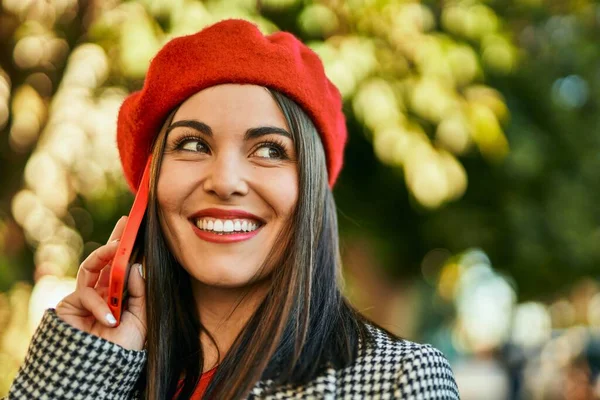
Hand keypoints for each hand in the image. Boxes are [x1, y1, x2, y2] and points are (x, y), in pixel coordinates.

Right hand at [55, 216, 146, 350]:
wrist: (102, 369)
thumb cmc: (123, 347)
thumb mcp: (142, 317)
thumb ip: (140, 291)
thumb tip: (136, 264)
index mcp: (120, 296)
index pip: (124, 268)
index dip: (129, 250)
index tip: (139, 231)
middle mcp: (103, 293)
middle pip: (106, 261)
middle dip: (115, 240)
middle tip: (127, 223)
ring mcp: (86, 297)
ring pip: (92, 267)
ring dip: (105, 255)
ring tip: (118, 247)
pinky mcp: (72, 304)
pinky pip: (86, 293)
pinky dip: (99, 304)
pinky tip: (110, 317)